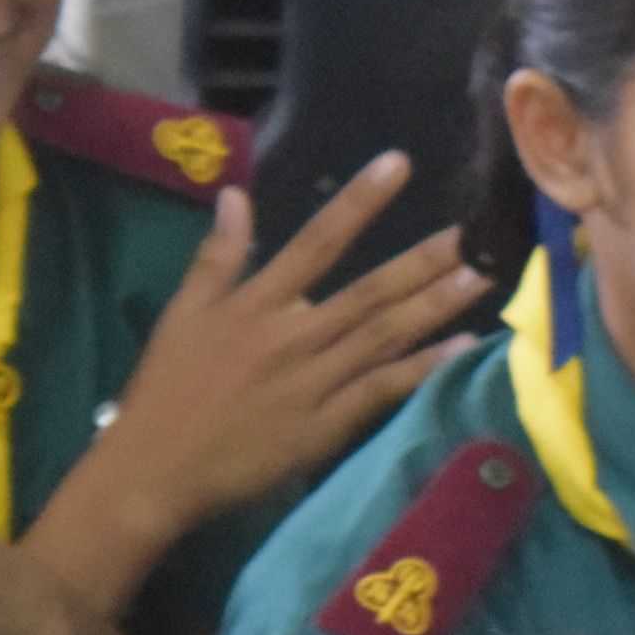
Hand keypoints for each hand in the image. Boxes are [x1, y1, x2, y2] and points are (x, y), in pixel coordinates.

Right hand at [91, 152, 486, 532]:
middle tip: (475, 233)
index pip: (315, 241)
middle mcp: (292, 337)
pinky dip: (420, 370)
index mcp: (256, 304)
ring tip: (481, 277)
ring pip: (383, 337)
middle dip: (424, 261)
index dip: (358, 202)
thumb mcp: (182, 313)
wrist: (154, 470)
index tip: (397, 164)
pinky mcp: (322, 428)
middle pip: (369, 292)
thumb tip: (236, 194)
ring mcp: (312, 384)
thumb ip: (216, 255)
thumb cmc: (165, 390)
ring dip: (434, 308)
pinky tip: (459, 349)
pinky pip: (380, 392)